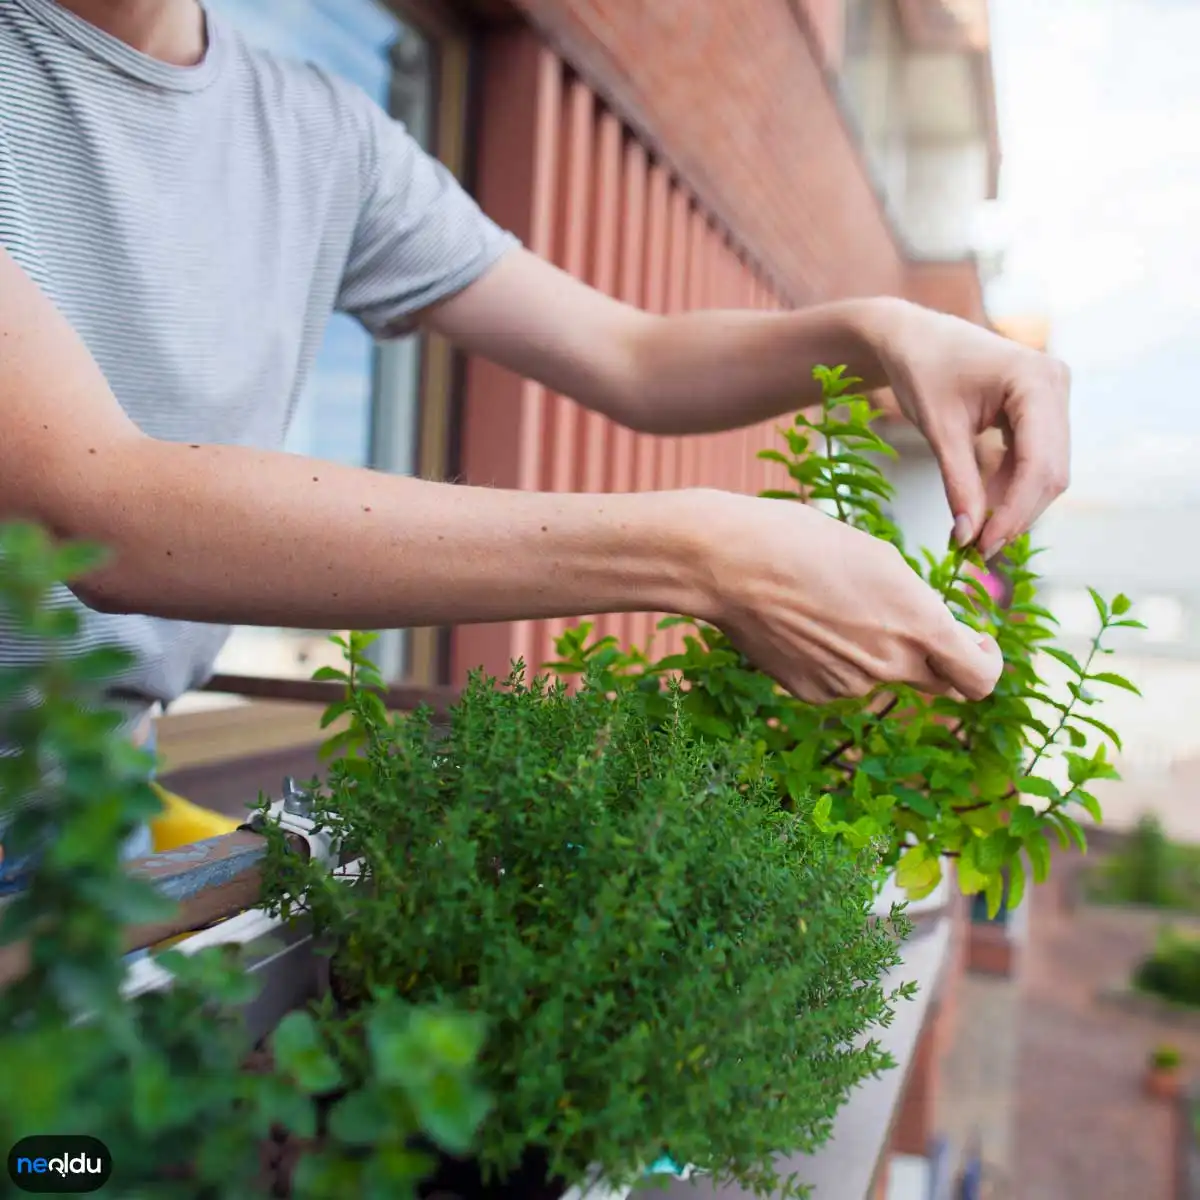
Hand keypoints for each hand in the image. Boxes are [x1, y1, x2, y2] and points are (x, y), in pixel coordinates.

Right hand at [692, 492, 1002, 703]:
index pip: (981, 677)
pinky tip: (807, 626)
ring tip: (832, 607)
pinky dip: (837, 662)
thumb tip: (930, 629)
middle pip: (938, 682)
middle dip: (934, 657)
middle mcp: (891, 663)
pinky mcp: (814, 693)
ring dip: (874, 652)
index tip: (975, 643)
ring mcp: (851, 684)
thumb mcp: (880, 557)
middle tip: (904, 623)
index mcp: (918, 623)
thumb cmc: (803, 542)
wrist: (731, 565)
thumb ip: (917, 603)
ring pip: (883, 676)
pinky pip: (844, 683)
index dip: (985, 662)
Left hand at [862, 299, 1070, 559]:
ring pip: (1045, 471)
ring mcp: (1052, 397)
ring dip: (1013, 506)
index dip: (1015, 513)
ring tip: (974, 534)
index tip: (983, 548)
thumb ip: (959, 484)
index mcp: (1037, 380)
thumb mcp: (939, 431)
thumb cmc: (920, 371)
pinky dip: (1008, 488)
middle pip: (1050, 472)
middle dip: (1016, 514)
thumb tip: (969, 537)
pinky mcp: (1039, 409)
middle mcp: (1056, 385)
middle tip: (978, 552)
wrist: (910, 337)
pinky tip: (981, 510)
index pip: (1039, 463)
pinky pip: (1033, 459)